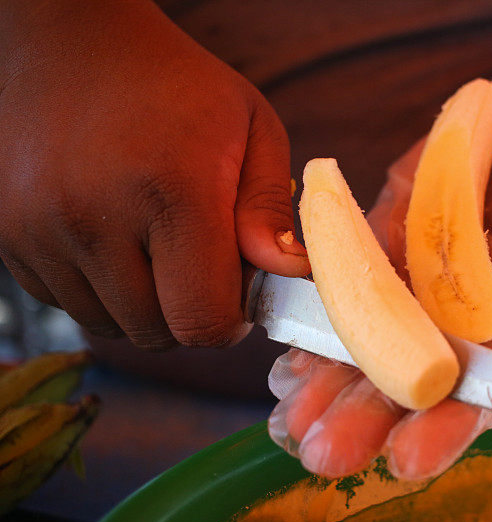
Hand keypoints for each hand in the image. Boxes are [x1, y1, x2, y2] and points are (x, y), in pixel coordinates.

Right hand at [0, 0, 308, 349]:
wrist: (74, 40)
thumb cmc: (177, 85)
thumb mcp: (252, 128)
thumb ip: (270, 209)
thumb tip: (286, 273)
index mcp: (171, 191)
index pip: (202, 319)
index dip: (229, 319)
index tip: (237, 293)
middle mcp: (95, 218)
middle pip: (157, 333)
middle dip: (189, 311)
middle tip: (199, 259)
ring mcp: (41, 229)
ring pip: (111, 325)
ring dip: (144, 303)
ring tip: (156, 242)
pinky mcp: (9, 235)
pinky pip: (68, 304)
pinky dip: (101, 289)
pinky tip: (115, 237)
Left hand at [267, 78, 491, 478]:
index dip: (451, 421)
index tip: (409, 458)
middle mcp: (471, 312)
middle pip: (419, 375)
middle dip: (371, 415)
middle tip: (324, 453)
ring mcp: (426, 278)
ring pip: (376, 340)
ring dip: (332, 382)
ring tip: (292, 420)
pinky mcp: (391, 238)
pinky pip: (353, 282)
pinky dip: (323, 319)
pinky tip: (289, 358)